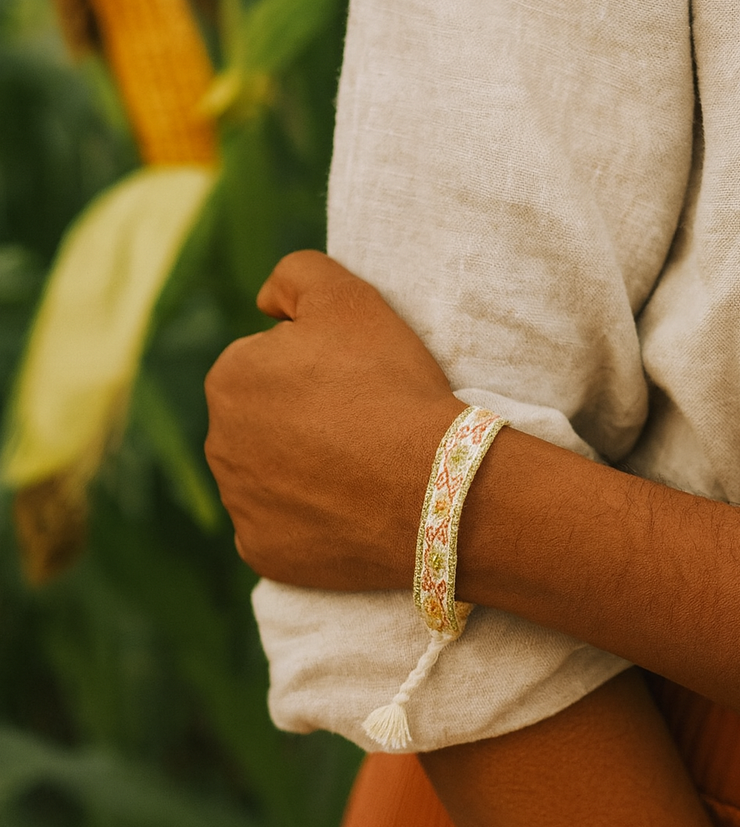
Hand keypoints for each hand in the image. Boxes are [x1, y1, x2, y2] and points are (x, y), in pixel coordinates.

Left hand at [204, 250, 462, 588]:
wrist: (432, 486)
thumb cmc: (391, 387)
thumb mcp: (350, 297)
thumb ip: (294, 275)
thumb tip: (263, 302)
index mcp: (228, 378)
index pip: (266, 365)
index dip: (315, 370)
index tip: (356, 384)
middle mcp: (218, 444)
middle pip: (263, 423)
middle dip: (300, 421)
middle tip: (360, 426)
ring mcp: (238, 505)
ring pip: (268, 476)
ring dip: (301, 470)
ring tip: (359, 469)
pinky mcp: (262, 551)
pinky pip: (280, 528)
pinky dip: (307, 521)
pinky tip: (348, 510)